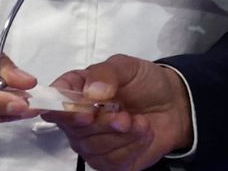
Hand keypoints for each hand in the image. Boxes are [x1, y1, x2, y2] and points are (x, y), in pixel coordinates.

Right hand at [41, 56, 192, 170]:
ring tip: (139, 121)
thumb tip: (90, 91)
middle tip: (124, 115)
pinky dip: (133, 146)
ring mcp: (91, 144)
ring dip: (123, 134)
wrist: (173, 104)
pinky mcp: (108, 162)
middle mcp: (77, 121)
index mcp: (75, 92)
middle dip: (104, 123)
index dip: (64, 111)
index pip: (53, 103)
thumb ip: (106, 73)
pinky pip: (112, 161)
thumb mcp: (127, 67)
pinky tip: (142, 133)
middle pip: (75, 130)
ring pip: (95, 147)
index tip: (85, 112)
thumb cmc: (145, 83)